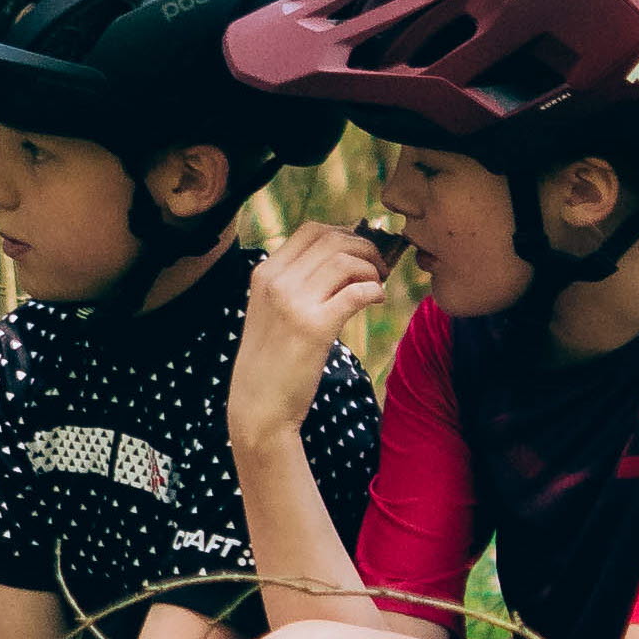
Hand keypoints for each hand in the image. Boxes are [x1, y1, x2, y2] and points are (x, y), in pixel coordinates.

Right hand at [230, 222, 392, 446]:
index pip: (311, 230)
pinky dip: (374, 291)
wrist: (259, 408)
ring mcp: (294, 303)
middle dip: (365, 247)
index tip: (359, 250)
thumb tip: (339, 258)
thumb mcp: (270, 313)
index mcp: (264, 274)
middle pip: (332, 240)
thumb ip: (293, 284)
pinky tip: (377, 301)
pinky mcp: (315, 328)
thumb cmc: (271, 363)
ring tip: (378, 285)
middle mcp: (276, 282)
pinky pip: (356, 292)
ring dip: (372, 268)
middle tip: (379, 267)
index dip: (344, 233)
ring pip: (346, 260)